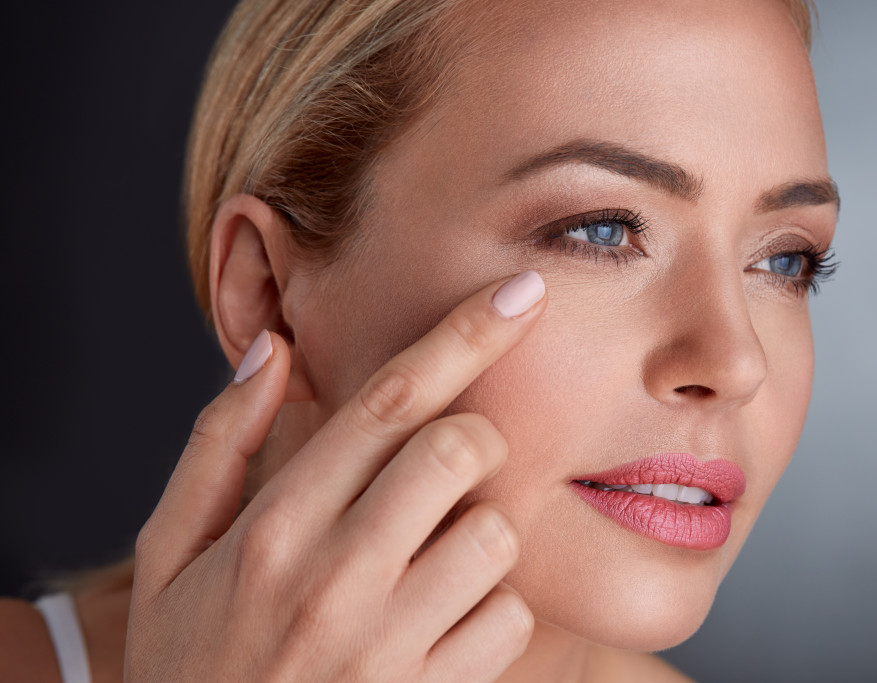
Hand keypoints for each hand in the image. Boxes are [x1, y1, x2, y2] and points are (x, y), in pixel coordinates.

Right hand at [127, 272, 545, 680]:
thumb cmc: (191, 665)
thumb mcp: (171, 556)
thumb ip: (220, 446)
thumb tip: (275, 349)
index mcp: (270, 529)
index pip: (386, 402)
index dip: (463, 336)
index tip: (521, 294)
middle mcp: (332, 580)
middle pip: (458, 449)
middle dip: (472, 439)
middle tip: (446, 468)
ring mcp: (385, 647)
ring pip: (495, 531)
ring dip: (480, 529)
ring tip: (431, 557)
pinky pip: (508, 618)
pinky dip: (491, 609)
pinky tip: (442, 623)